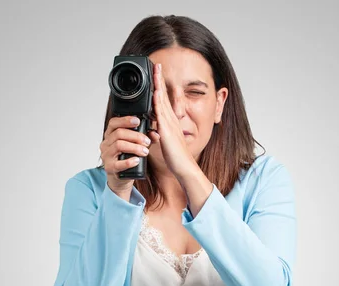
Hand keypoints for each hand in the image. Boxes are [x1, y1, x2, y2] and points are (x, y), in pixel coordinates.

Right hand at [100, 115, 151, 197]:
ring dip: (134, 147)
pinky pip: (118, 164)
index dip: (125, 120)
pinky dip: (129, 161)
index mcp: (110, 135)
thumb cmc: (127, 159)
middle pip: (118, 133)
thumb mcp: (134, 146)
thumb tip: (155, 134)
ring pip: (119, 145)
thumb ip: (144, 139)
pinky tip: (137, 160)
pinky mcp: (109, 168)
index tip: (137, 121)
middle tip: (146, 141)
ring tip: (145, 151)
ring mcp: (106, 156)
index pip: (114, 123)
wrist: (121, 178)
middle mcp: (106, 144)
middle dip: (135, 136)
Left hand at [148, 63, 195, 178]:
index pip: (163, 100)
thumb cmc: (176, 157)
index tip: (156, 75)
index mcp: (170, 122)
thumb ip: (160, 133)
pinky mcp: (167, 130)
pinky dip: (158, 102)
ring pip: (162, 100)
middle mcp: (171, 119)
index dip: (160, 87)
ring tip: (155, 71)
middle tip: (156, 65)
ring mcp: (170, 123)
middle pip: (163, 95)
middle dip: (159, 80)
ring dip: (158, 85)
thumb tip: (154, 130)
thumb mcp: (166, 141)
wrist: (184, 166)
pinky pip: (161, 112)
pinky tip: (155, 92)